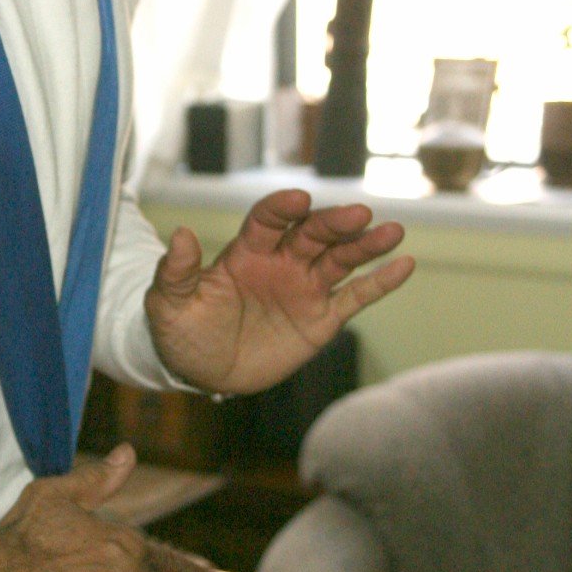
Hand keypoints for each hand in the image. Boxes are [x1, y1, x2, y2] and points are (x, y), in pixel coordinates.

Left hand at [144, 188, 413, 395]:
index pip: (267, 221)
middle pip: (313, 235)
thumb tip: (179, 234)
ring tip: (392, 231)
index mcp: (246, 252)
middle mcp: (281, 262)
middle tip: (358, 215)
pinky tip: (404, 265)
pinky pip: (355, 297)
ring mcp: (304, 288)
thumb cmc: (181, 330)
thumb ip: (176, 271)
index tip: (297, 200)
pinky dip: (380, 282)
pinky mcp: (321, 319)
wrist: (200, 371)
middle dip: (334, 224)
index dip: (281, 209)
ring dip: (366, 245)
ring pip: (340, 259)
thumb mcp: (167, 303)